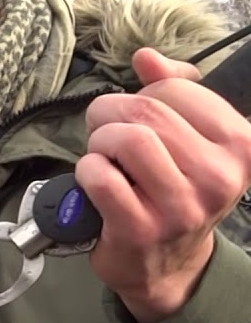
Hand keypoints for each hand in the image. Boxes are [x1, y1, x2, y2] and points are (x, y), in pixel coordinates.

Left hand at [75, 47, 250, 322]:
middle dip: (111, 113)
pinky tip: (93, 179)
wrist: (165, 265)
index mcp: (241, 145)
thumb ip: (174, 91)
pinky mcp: (141, 229)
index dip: (144, 95)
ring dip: (100, 140)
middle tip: (105, 132)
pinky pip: (101, 177)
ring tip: (102, 156)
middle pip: (147, 111)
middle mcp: (220, 176)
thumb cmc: (174, 192)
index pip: (178, 89)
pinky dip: (87, 170)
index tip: (139, 117)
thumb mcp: (190, 139)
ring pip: (127, 139)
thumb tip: (146, 57)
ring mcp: (181, 206)